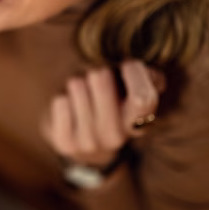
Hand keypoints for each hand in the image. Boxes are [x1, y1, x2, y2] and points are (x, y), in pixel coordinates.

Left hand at [41, 60, 164, 168]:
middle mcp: (116, 137)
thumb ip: (144, 77)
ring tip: (83, 95)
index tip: (127, 65)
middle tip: (97, 79)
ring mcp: (89, 142)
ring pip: (77, 85)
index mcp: (139, 123)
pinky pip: (61, 101)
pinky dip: (63, 97)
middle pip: (100, 78)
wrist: (86, 144)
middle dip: (97, 70)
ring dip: (77, 82)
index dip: (134, 73)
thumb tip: (147, 72)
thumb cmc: (112, 104)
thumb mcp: (132, 90)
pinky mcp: (65, 143)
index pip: (143, 97)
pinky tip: (70, 108)